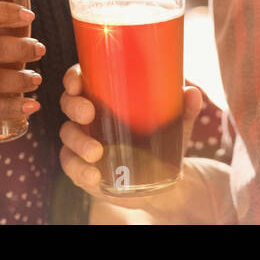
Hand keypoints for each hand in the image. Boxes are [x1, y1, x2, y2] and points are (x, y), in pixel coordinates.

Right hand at [58, 64, 214, 223]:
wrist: (161, 182)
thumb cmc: (162, 140)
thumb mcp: (176, 125)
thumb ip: (184, 110)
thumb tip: (191, 92)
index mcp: (104, 96)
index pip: (80, 79)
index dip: (73, 78)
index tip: (77, 83)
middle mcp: (88, 117)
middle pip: (68, 104)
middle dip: (74, 107)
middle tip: (89, 114)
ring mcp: (82, 143)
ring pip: (67, 136)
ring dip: (78, 143)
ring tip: (96, 153)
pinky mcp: (82, 168)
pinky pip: (72, 166)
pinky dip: (79, 170)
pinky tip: (94, 175)